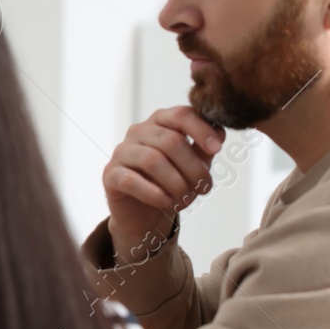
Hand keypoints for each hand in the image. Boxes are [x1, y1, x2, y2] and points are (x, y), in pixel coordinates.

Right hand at [101, 107, 224, 260]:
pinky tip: (165, 202)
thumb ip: (204, 148)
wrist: (144, 214)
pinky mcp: (110, 175)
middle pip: (170, 141)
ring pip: (152, 160)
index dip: (201, 129)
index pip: (181, 115)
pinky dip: (152, 193)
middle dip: (193, 168)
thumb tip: (219, 133)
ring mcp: (122, 152)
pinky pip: (131, 180)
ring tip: (186, 199)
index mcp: (160, 122)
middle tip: (204, 188)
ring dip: (176, 183)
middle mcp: (138, 131)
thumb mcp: (193, 165)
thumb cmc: (170, 183)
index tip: (217, 148)